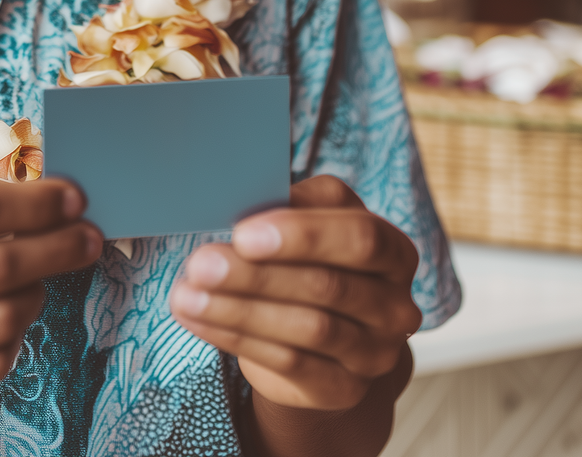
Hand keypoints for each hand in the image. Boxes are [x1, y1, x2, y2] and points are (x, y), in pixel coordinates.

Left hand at [168, 175, 420, 411]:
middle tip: (201, 263)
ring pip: (307, 327)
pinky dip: (236, 337)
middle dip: (256, 274)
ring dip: (237, 308)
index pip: (359, 239)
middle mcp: (394, 305)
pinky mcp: (342, 388)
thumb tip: (236, 193)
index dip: (303, 234)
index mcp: (392, 250)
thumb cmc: (307, 258)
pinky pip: (290, 363)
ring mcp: (374, 353)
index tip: (243, 233)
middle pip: (327, 285)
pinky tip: (198, 318)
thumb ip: (285, 204)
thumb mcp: (305, 221)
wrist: (323, 337)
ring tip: (187, 293)